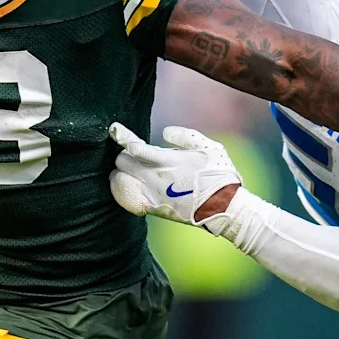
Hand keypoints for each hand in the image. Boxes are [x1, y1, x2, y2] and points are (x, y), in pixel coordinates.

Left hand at [108, 123, 240, 225]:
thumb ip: (184, 136)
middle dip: (124, 154)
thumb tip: (165, 132)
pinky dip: (122, 191)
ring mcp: (152, 195)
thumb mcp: (208, 147)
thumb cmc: (219, 175)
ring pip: (121, 180)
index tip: (114, 130)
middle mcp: (155, 178)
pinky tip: (125, 185)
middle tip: (130, 153)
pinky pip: (127, 200)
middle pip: (123, 162)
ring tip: (124, 169)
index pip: (135, 148)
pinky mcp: (153, 209)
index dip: (122, 136)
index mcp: (167, 161)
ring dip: (120, 172)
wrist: (224, 208)